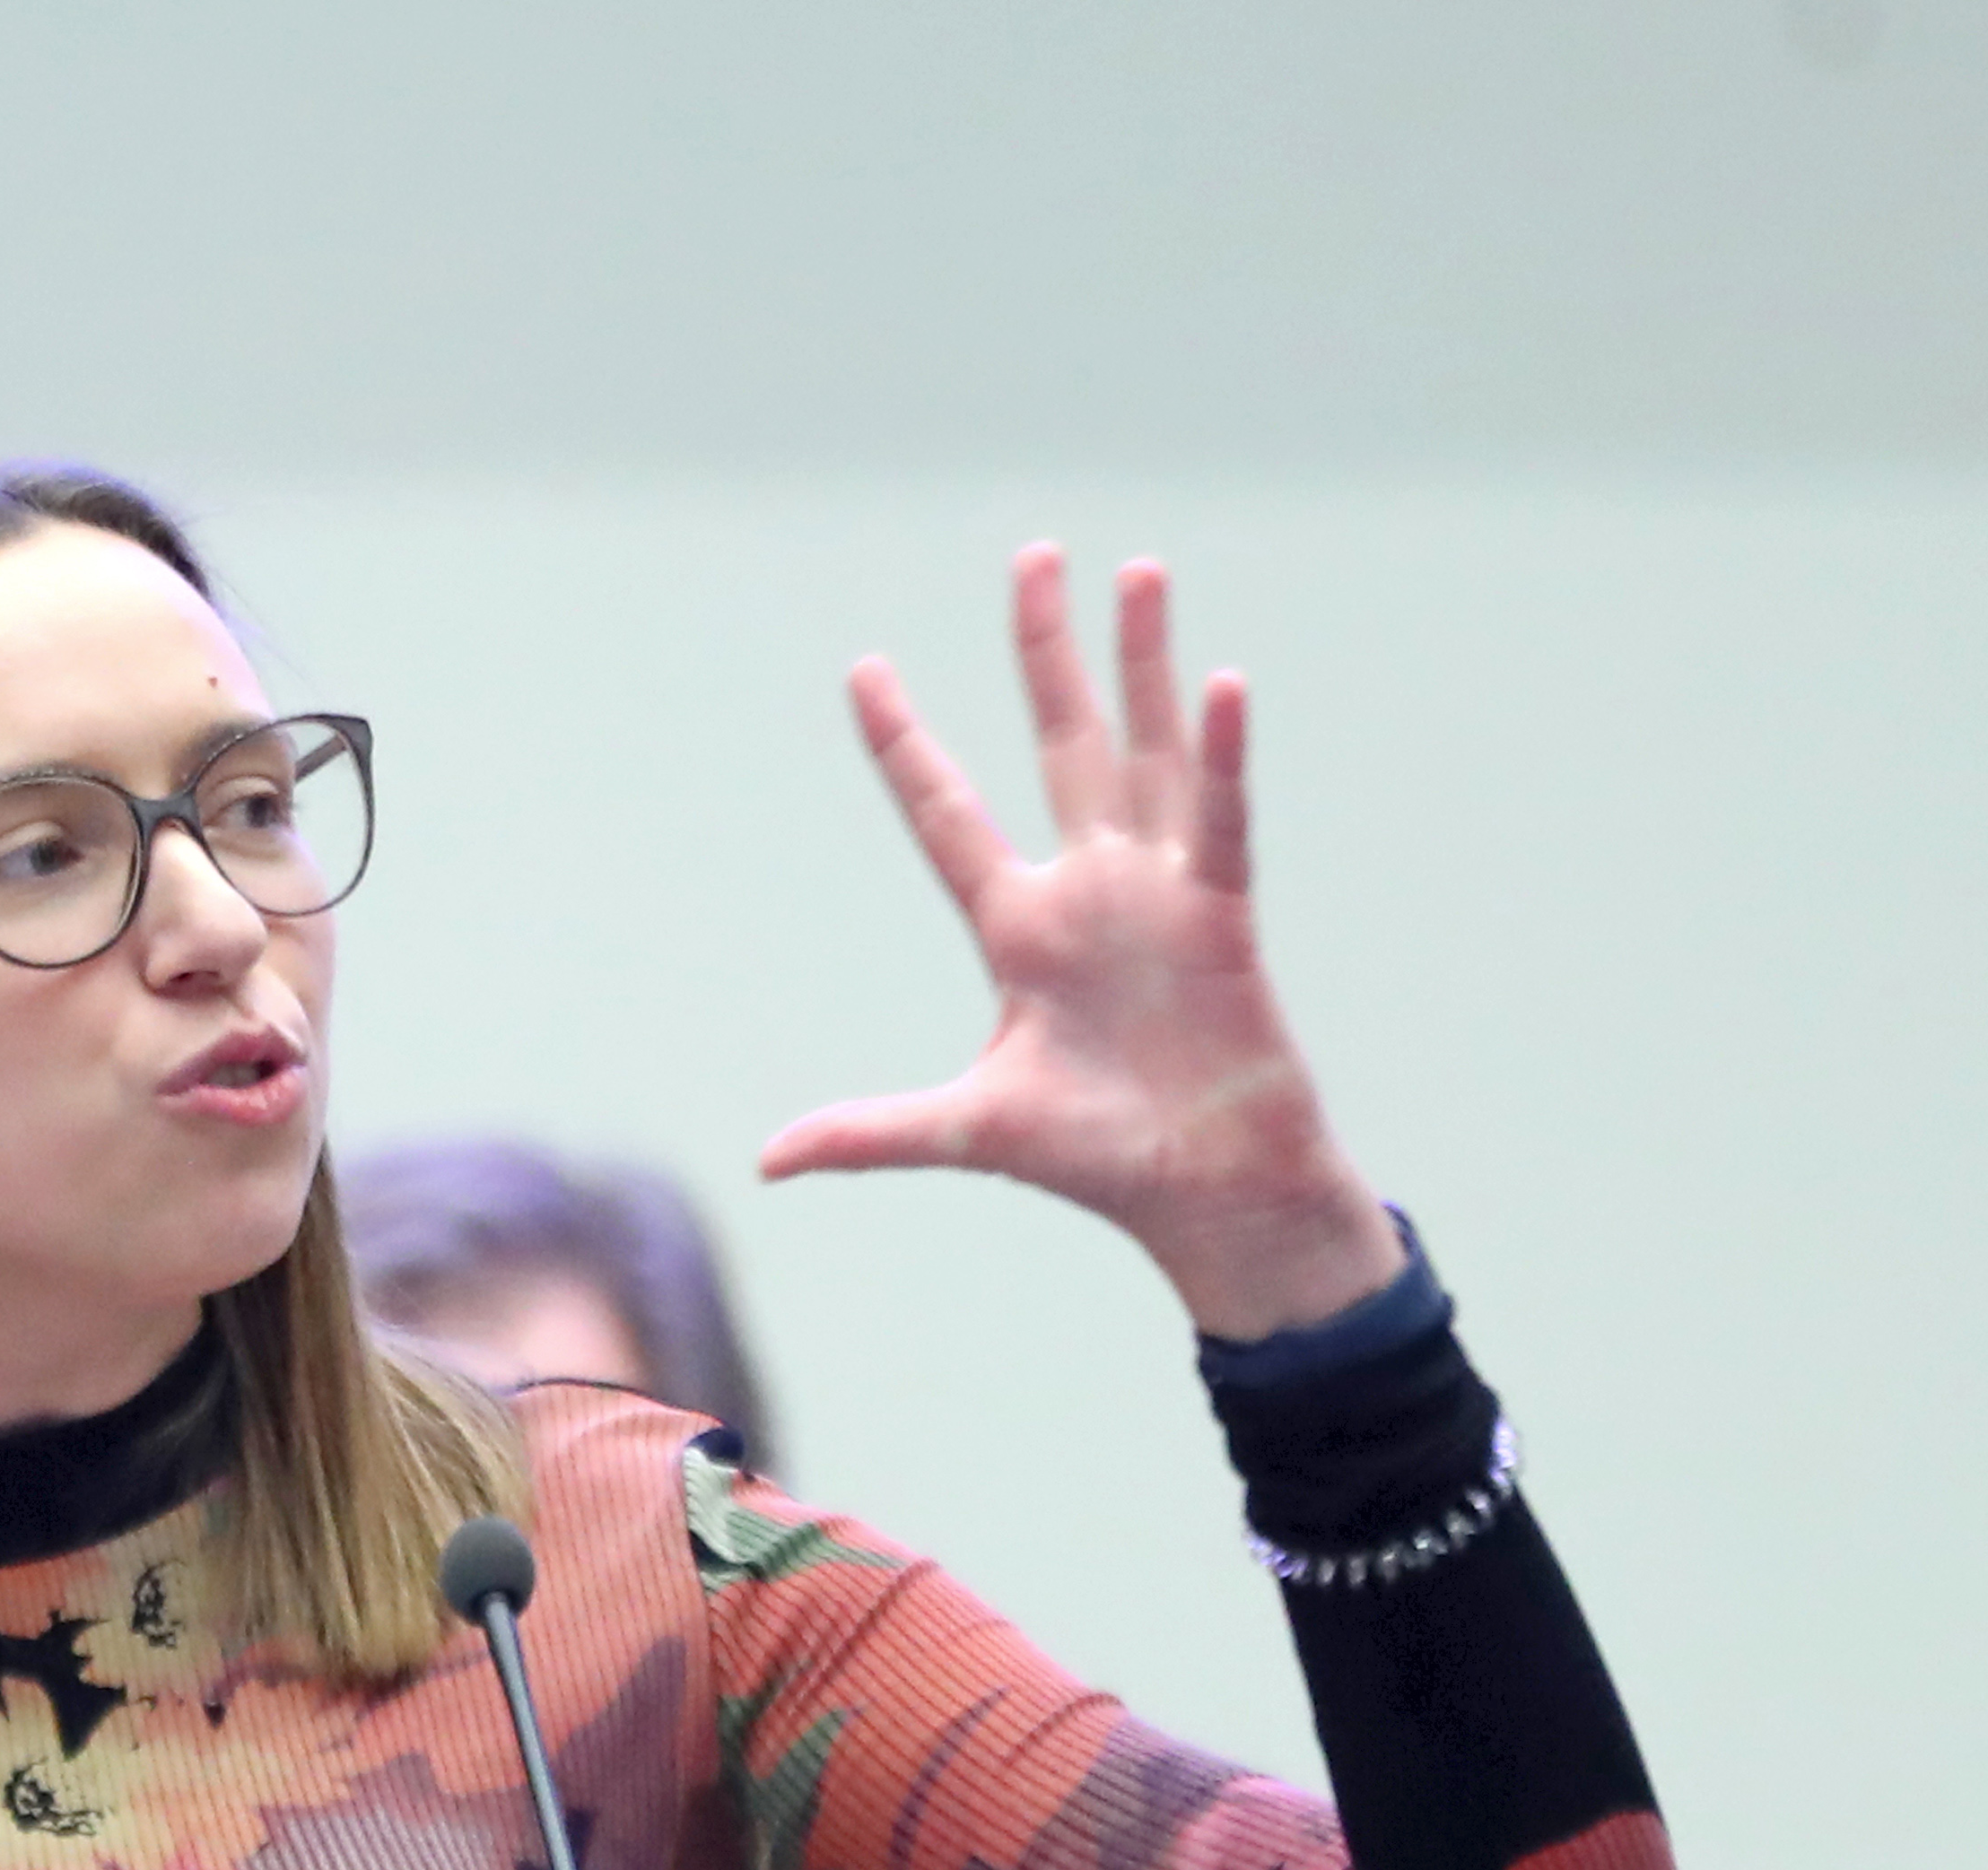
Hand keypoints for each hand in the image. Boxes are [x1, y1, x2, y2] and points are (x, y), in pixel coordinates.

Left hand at [759, 548, 1400, 1340]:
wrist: (1207, 1196)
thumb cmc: (1100, 1159)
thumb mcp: (967, 1133)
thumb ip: (870, 1132)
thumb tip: (765, 1161)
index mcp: (1017, 929)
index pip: (944, 815)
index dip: (904, 746)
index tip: (864, 668)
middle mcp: (1087, 888)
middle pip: (1058, 742)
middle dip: (1045, 651)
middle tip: (1034, 556)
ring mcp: (1159, 892)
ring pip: (1145, 750)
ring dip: (1141, 663)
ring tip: (1134, 571)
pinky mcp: (1221, 915)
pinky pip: (1220, 820)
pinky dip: (1221, 757)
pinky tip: (1222, 685)